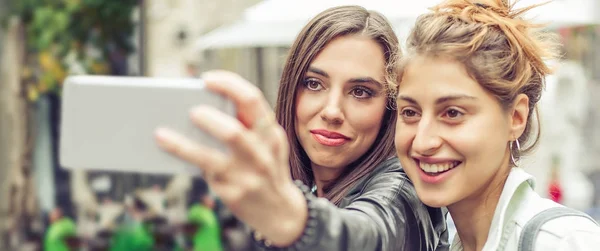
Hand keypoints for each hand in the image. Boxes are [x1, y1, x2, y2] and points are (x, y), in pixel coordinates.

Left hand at [154, 70, 306, 245]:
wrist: (281, 210)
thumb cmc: (265, 165)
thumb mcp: (267, 143)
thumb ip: (246, 123)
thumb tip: (200, 103)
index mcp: (271, 132)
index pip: (252, 99)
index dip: (227, 84)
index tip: (205, 79)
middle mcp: (262, 153)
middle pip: (233, 131)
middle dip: (207, 119)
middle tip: (190, 112)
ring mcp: (247, 176)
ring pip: (210, 157)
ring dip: (183, 144)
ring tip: (162, 133)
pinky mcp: (233, 193)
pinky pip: (202, 172)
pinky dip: (182, 156)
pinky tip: (166, 146)